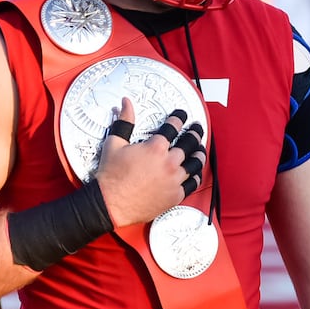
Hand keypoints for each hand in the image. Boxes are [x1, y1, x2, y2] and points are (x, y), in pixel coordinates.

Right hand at [94, 98, 205, 227]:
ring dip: (199, 153)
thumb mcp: (114, 143)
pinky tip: (195, 172)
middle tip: (196, 129)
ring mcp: (174, 179)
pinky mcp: (175, 195)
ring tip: (200, 149)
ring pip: (195, 163)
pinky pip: (192, 184)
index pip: (173, 127)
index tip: (181, 116)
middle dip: (194, 133)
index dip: (179, 118)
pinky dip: (195, 176)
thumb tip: (125, 105)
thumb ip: (123, 122)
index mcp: (155, 147)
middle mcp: (169, 162)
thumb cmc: (111, 177)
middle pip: (190, 143)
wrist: (110, 203)